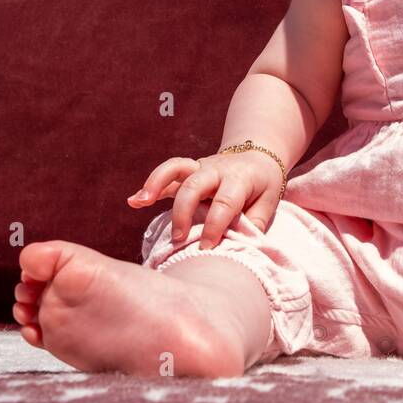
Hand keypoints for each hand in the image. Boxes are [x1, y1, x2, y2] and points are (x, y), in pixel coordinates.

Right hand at [126, 148, 285, 250]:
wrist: (257, 156)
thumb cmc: (263, 185)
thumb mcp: (269, 202)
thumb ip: (254, 222)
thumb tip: (239, 247)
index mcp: (240, 178)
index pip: (225, 201)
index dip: (215, 224)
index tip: (207, 247)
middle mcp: (216, 169)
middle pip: (195, 185)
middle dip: (184, 212)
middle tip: (178, 238)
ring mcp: (200, 168)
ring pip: (175, 169)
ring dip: (156, 184)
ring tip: (141, 203)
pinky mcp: (188, 172)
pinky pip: (166, 175)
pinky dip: (149, 187)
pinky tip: (133, 202)